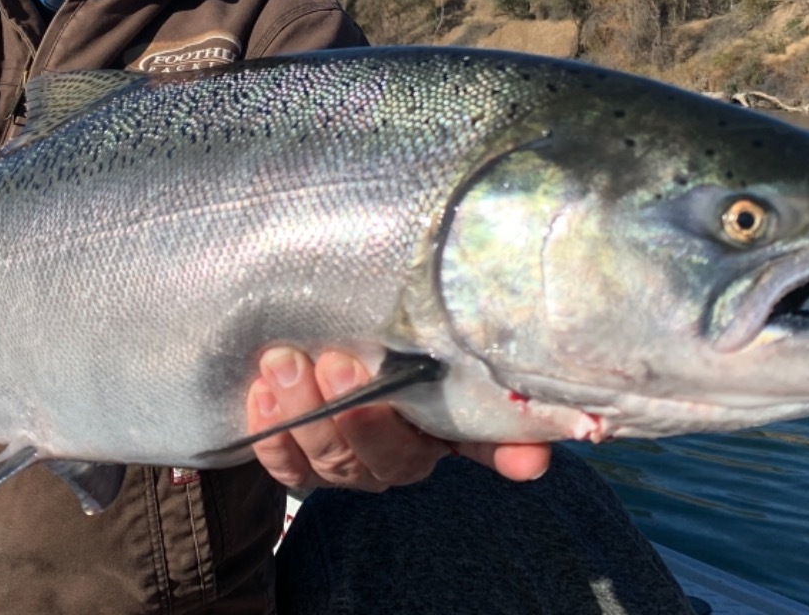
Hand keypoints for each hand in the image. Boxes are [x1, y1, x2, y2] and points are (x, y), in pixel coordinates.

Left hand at [246, 347, 550, 491]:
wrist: (309, 351)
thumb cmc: (378, 344)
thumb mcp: (425, 343)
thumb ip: (474, 375)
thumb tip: (548, 432)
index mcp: (439, 430)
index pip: (481, 444)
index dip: (506, 452)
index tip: (529, 458)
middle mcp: (395, 458)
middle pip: (383, 455)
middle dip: (359, 414)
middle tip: (339, 362)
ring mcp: (344, 465)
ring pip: (326, 457)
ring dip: (302, 411)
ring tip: (283, 362)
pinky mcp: (297, 465)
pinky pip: (283, 463)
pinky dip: (269, 431)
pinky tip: (260, 392)